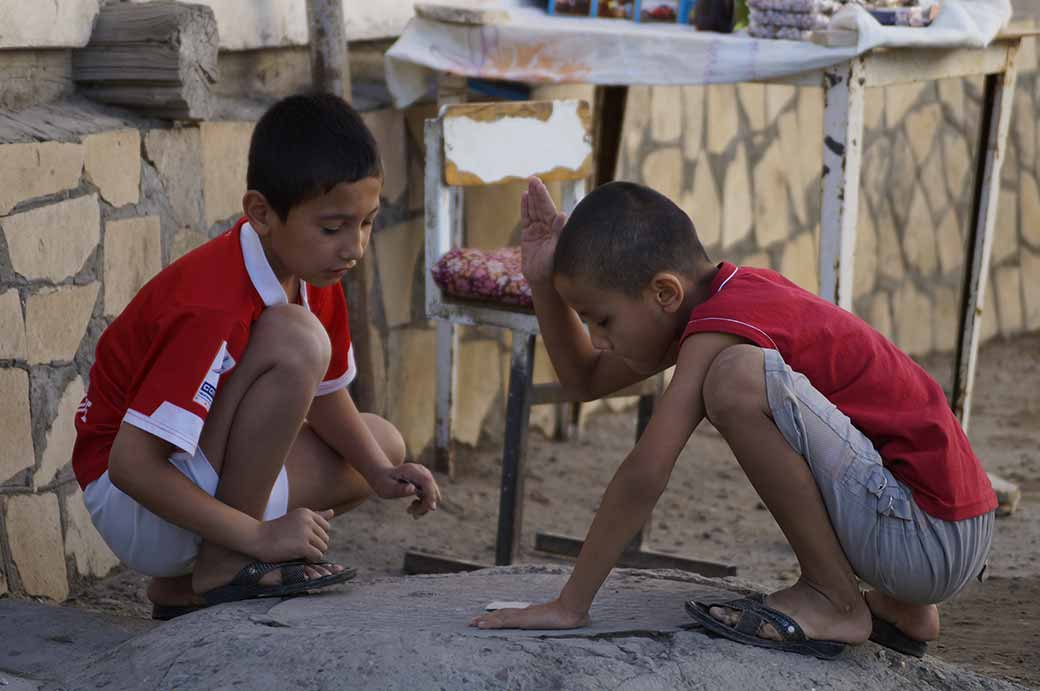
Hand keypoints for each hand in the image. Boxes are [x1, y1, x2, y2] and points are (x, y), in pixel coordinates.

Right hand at [252, 508, 332, 562]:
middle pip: (325, 538)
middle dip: (317, 546)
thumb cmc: (275, 531)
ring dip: (314, 553)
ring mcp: (305, 533)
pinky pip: (317, 556)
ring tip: (301, 554)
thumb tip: (332, 512)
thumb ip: (315, 516)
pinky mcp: (302, 546)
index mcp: (307, 513)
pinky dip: (312, 560)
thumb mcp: (296, 519)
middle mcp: (308, 520)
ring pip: (323, 548)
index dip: (317, 536)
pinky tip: (301, 558)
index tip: (305, 540)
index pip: (326, 527)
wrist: (256, 538)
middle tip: (302, 549)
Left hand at [374, 463, 440, 517]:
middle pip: (432, 489)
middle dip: (426, 504)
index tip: (431, 509)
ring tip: (409, 511)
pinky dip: (424, 503)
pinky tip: (412, 506)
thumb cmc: (383, 482)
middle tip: (411, 512)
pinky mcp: (425, 482)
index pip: (427, 481)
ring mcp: (425, 475)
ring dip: (424, 506)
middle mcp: (421, 471)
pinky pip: (430, 495)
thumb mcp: (387, 488)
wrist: (383, 475)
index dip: (431, 495)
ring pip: (433, 494)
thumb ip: (399, 489)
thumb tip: (413, 489)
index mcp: (411, 470)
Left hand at [469, 598, 588, 629]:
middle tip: (472, 621)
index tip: (486, 619)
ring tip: (473, 623)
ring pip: (499, 618)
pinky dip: (491, 623)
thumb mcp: (559, 621)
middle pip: (501, 615)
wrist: (572, 609)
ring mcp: (523, 616)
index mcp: (530, 614)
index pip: (509, 614)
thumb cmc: (569, 615)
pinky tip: (482, 625)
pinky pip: (503, 622)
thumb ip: (556, 620)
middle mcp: (524, 613)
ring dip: (485, 621)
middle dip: (486, 618)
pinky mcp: (523, 620)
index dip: (496, 617)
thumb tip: (564, 620)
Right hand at [520, 177, 566, 288]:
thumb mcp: (556, 251)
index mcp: (555, 229)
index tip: (539, 184)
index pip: (548, 209)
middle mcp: (548, 227)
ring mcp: (538, 230)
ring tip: (530, 184)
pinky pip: (527, 218)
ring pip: (534, 210)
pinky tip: (524, 197)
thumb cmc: (553, 269)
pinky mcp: (528, 235)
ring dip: (532, 198)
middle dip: (537, 193)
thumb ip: (559, 233)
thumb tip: (563, 214)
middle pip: (541, 207)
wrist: (542, 281)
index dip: (543, 197)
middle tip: (533, 178)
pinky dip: (525, 208)